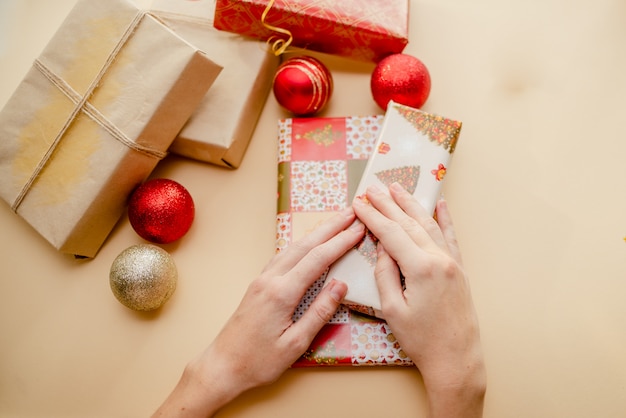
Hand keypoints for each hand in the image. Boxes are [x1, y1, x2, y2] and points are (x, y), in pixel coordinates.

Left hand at [153, 208, 364, 416]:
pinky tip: (308, 243)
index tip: (359, 229)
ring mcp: (262, 280)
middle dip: (330, 227)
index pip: (317, 259)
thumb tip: (340, 285)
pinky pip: (283, 257)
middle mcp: (270, 280)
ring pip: (293, 248)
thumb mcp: (296, 343)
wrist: (222, 366)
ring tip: (334, 223)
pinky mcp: (258, 285)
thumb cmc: (258, 361)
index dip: (340, 242)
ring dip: (316, 233)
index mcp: (281, 293)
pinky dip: (301, 245)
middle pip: (305, 245)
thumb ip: (320, 312)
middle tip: (350, 213)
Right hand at [352, 183, 485, 417]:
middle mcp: (440, 259)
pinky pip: (451, 238)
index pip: (391, 233)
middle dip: (388, 204)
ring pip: (429, 225)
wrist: (456, 359)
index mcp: (421, 268)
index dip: (372, 216)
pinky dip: (445, 219)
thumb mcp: (392, 309)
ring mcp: (453, 263)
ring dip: (412, 205)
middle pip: (409, 223)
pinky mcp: (460, 270)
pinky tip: (441, 205)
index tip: (359, 203)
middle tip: (373, 188)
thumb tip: (383, 247)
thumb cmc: (421, 340)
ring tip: (398, 188)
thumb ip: (385, 273)